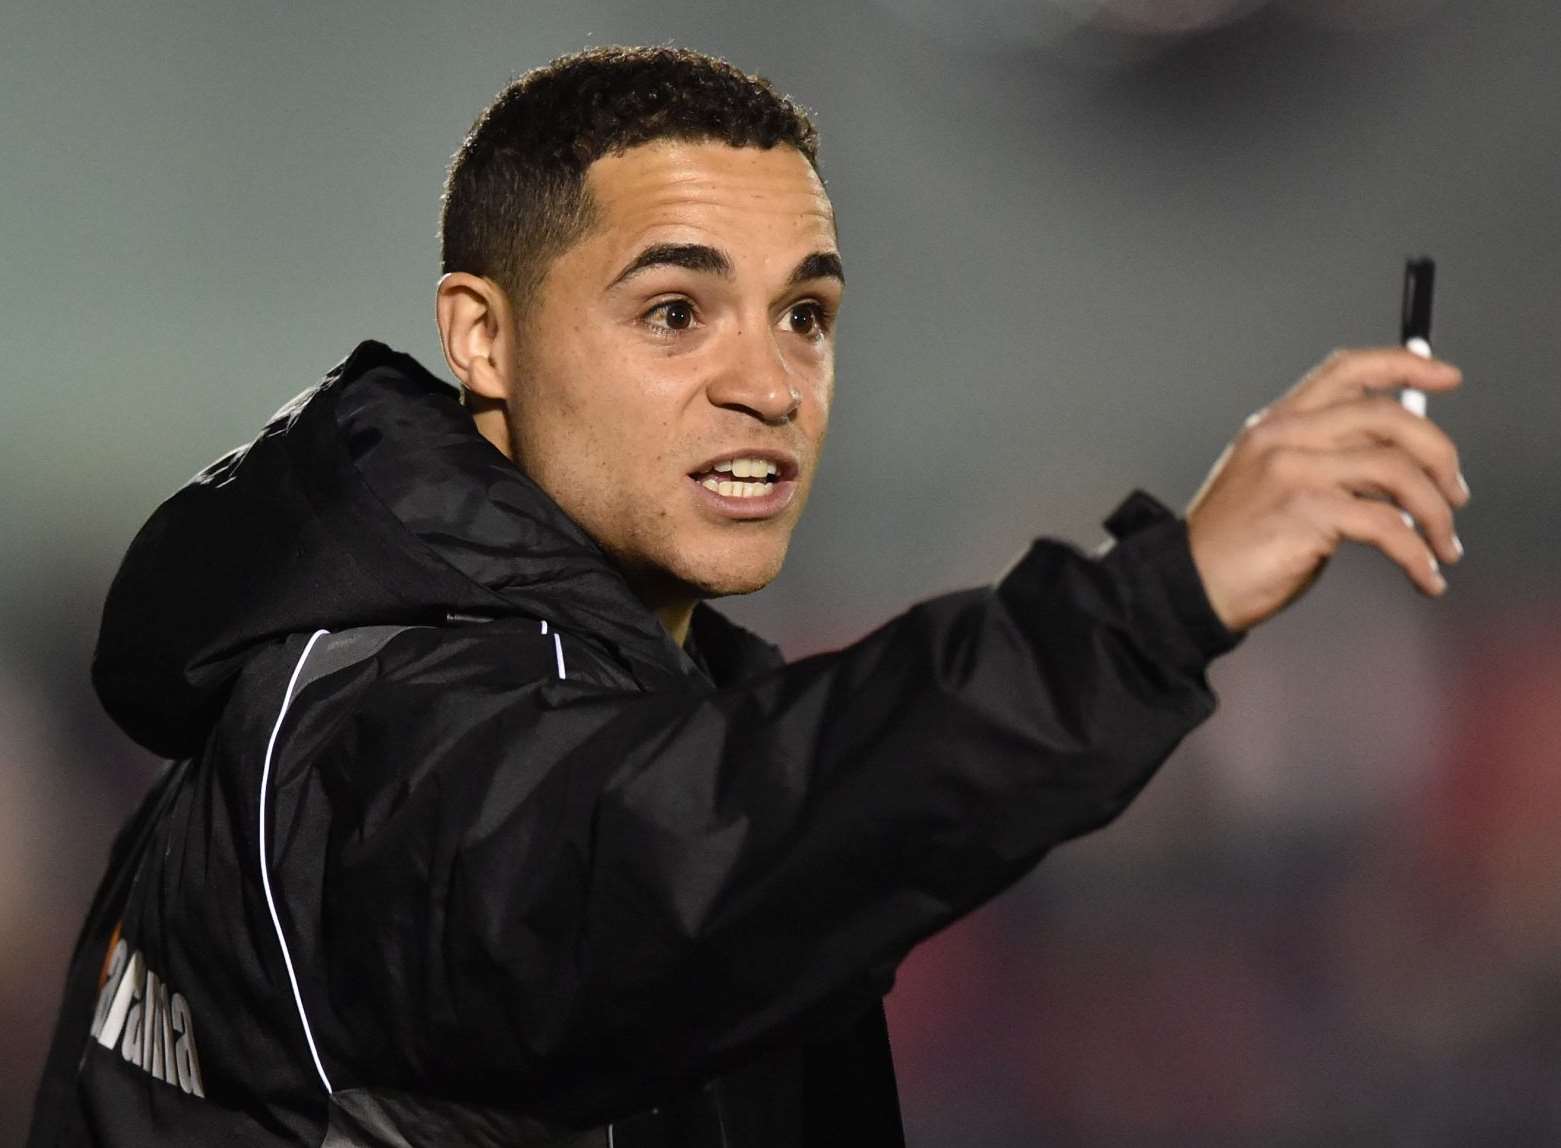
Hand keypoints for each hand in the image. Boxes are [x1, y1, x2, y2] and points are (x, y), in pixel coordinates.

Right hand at [1186, 347, 1468, 633]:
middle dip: (1440, 455)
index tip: (1446, 377)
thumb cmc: (1235, 544)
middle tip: (1455, 494)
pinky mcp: (1305, 512)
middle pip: (1389, 417)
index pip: (1347, 369)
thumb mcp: (1274, 482)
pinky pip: (1387, 525)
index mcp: (1277, 423)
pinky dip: (1417, 555)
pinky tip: (1423, 575)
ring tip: (1442, 546)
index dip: (1404, 366)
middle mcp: (1285, 436)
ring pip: (1398, 471)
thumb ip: (1329, 459)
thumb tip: (1405, 457)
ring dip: (1436, 514)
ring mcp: (1294, 472)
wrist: (1188, 586)